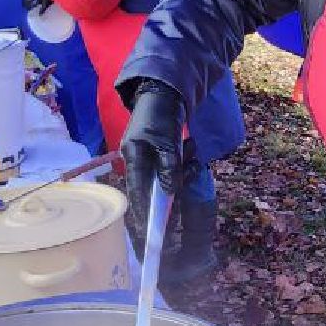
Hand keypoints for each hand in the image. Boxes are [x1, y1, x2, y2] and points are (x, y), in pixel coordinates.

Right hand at [120, 83, 186, 247]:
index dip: (143, 211)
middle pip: (151, 189)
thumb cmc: (161, 115)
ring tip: (191, 155)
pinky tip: (192, 149)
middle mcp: (138, 160)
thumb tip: (171, 191)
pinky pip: (174, 169)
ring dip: (183, 171)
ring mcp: (149, 159)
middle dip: (167, 197)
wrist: (164, 93)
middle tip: (173, 219)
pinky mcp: (161, 156)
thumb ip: (169, 166)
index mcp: (133, 156)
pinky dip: (186, 164)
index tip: (148, 232)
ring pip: (167, 179)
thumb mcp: (167, 141)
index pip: (137, 190)